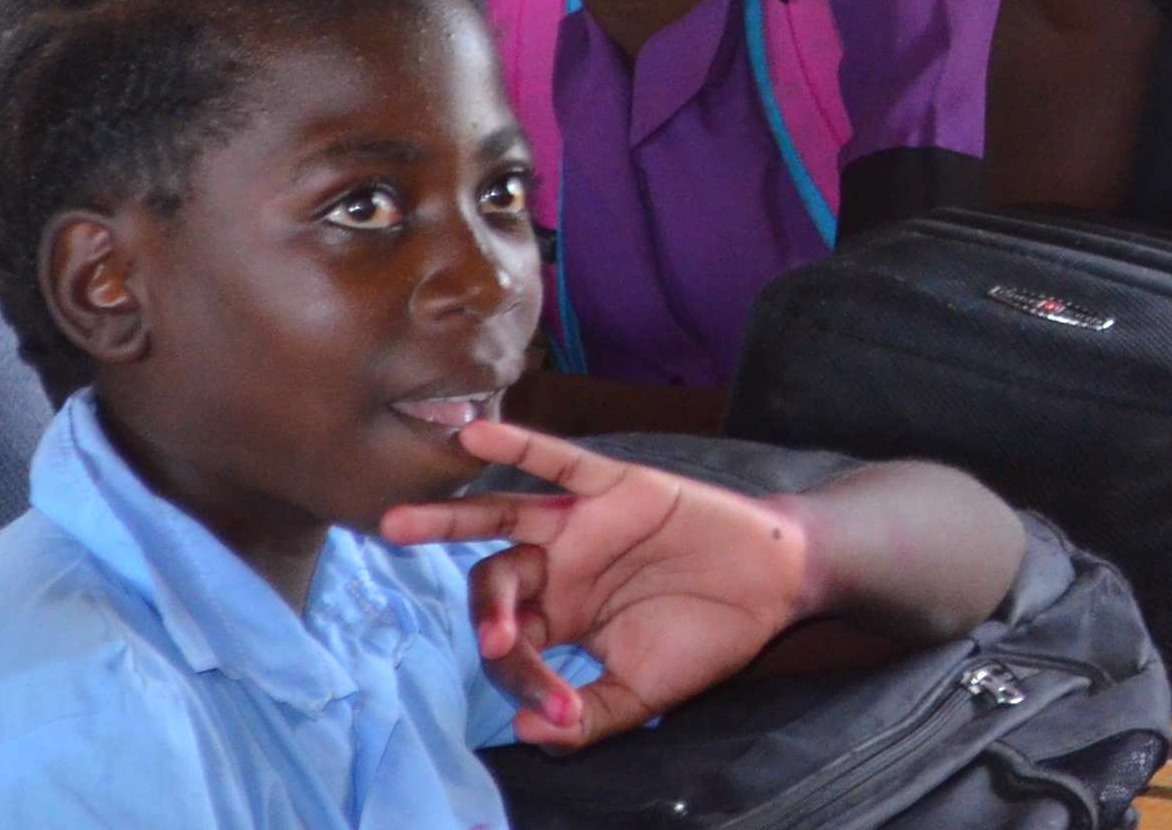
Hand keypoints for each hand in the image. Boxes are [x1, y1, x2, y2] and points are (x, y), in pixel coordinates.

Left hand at [376, 419, 821, 747]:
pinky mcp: (615, 486)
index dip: (527, 679)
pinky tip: (475, 437)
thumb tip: (527, 733)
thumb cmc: (708, 636)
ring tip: (395, 525)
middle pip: (494, 580)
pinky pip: (558, 462)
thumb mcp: (642, 694)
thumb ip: (587, 718)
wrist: (776, 585)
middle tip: (498, 642)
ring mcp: (583, 523)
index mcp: (560, 616)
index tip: (562, 708)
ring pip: (501, 516)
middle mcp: (560, 566)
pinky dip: (518, 449)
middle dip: (488, 615)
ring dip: (448, 520)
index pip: (513, 643)